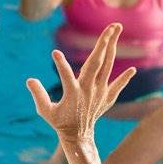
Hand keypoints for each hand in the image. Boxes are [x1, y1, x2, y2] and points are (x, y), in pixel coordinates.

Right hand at [26, 24, 135, 140]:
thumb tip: (30, 80)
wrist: (78, 136)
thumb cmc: (59, 121)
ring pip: (107, 67)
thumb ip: (38, 95)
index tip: (54, 53)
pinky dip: (125, 78)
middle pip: (96, 63)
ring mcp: (100, 93)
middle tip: (112, 27)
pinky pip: (117, 86)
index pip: (65, 76)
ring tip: (117, 31)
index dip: (60, 65)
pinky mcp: (106, 98)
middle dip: (104, 43)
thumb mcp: (45, 110)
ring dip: (113, 48)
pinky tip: (132, 70)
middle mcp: (88, 90)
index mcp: (72, 93)